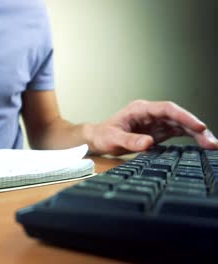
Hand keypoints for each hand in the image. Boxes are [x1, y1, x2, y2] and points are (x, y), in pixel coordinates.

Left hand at [87, 100, 217, 155]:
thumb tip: (148, 143)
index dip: (184, 117)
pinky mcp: (159, 132)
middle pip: (178, 117)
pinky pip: (178, 133)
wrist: (97, 139)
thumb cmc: (103, 135)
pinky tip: (202, 146)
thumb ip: (130, 140)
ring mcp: (156, 122)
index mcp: (141, 109)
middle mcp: (151, 113)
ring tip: (212, 146)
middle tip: (211, 142)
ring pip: (181, 125)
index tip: (198, 126)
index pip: (167, 109)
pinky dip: (190, 138)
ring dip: (197, 134)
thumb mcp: (113, 139)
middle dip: (196, 128)